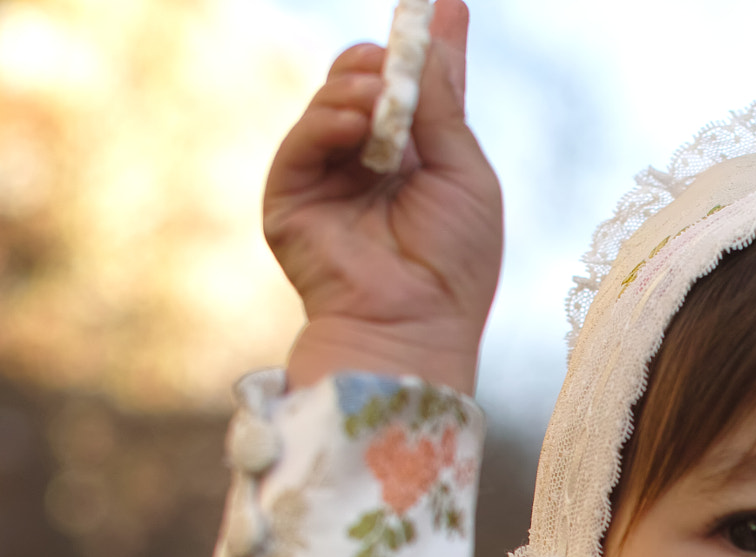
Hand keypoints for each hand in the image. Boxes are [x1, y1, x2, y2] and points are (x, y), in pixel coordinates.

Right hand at [265, 0, 499, 393]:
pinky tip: (359, 127)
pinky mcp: (290, 195)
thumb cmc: (454, 263)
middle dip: (384, 62)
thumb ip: (444, 103)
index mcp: (413, 159)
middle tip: (401, 61)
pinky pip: (304, 136)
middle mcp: (366, 163)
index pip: (412, 88)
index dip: (424, 46)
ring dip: (361, 92)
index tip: (440, 4)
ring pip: (332, 99)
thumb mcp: (464, 171)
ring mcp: (325, 177)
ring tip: (382, 113)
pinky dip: (331, 120)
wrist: (415, 324)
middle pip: (363, 81)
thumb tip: (443, 22)